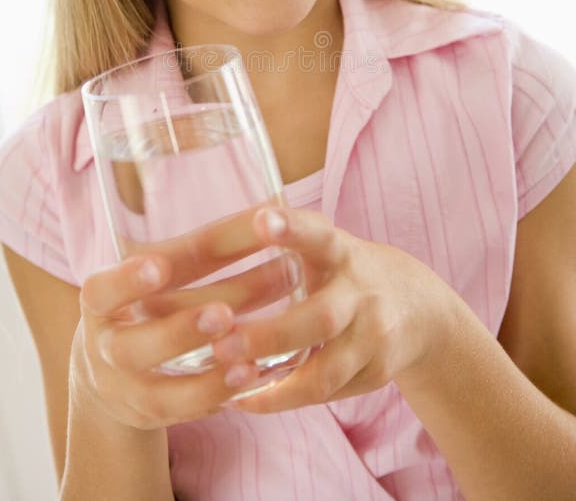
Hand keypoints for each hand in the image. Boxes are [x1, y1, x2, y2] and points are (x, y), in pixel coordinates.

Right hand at [71, 213, 281, 429]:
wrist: (112, 368)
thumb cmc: (149, 297)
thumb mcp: (155, 271)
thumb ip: (195, 250)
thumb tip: (272, 210)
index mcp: (99, 299)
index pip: (104, 289)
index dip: (128, 279)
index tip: (157, 265)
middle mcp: (106, 346)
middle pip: (135, 345)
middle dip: (182, 329)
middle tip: (225, 313)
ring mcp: (127, 387)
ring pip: (160, 389)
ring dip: (207, 374)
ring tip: (250, 356)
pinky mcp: (152, 413)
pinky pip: (184, 412)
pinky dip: (217, 395)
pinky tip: (251, 376)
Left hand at [211, 206, 459, 412]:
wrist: (420, 308)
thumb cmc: (345, 272)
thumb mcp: (326, 247)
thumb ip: (285, 242)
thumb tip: (199, 245)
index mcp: (342, 252)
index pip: (318, 235)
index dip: (291, 227)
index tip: (260, 219)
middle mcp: (362, 293)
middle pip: (319, 318)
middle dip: (270, 335)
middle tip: (221, 342)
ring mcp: (374, 337)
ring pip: (325, 370)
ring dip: (275, 383)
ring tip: (227, 387)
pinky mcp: (375, 373)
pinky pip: (325, 393)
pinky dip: (284, 399)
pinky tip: (245, 400)